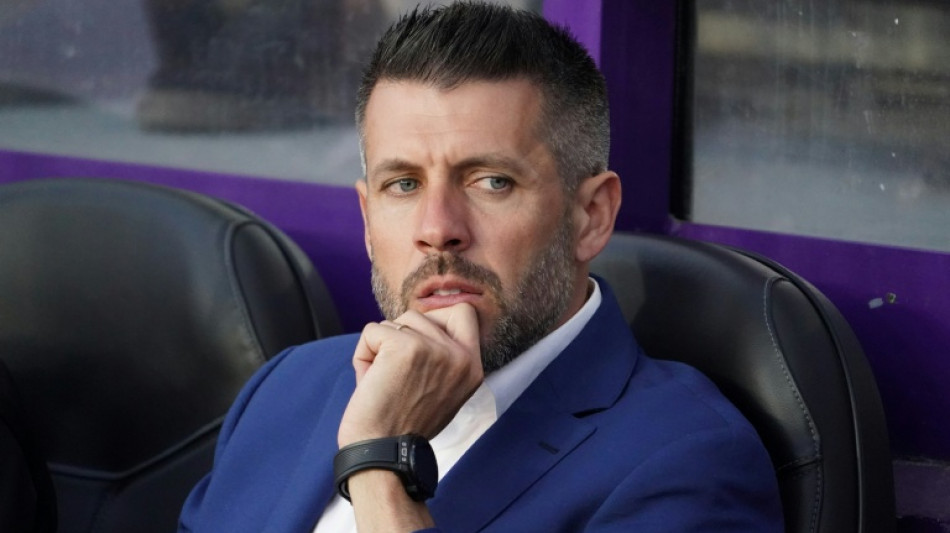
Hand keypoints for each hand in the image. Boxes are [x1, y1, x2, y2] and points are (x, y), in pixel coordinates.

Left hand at [338, 302, 483, 446]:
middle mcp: (460, 356)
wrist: (383, 452)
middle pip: (420, 315)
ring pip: (395, 321)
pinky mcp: (405, 348)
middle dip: (400, 337)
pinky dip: (363, 354)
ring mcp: (434, 350)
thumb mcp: (441, 390)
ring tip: (383, 380)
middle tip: (395, 372)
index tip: (418, 345)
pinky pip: (372, 331)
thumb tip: (417, 324)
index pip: (463, 313)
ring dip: (380, 348)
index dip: (435, 320)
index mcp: (472, 367)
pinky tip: (369, 380)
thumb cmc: (403, 425)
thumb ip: (441, 357)